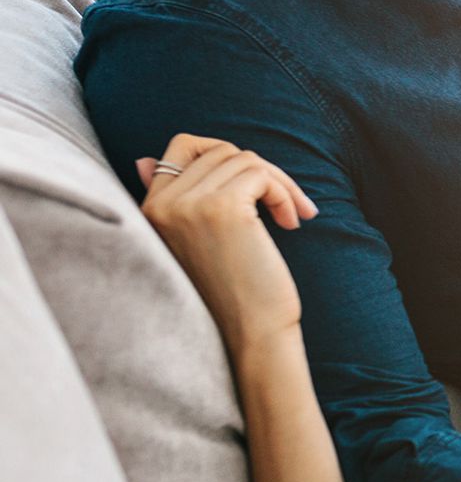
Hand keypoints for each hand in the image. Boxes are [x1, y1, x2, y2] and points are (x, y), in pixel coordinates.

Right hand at [138, 133, 317, 347]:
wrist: (251, 334)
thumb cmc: (232, 293)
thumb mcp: (193, 243)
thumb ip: (174, 202)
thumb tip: (146, 160)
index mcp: (150, 210)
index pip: (182, 146)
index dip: (225, 156)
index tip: (255, 187)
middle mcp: (163, 204)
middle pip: (222, 151)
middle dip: (263, 172)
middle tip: (288, 205)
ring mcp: (189, 204)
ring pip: (246, 160)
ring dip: (281, 185)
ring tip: (293, 217)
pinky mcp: (222, 208)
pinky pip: (261, 174)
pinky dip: (285, 193)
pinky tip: (292, 223)